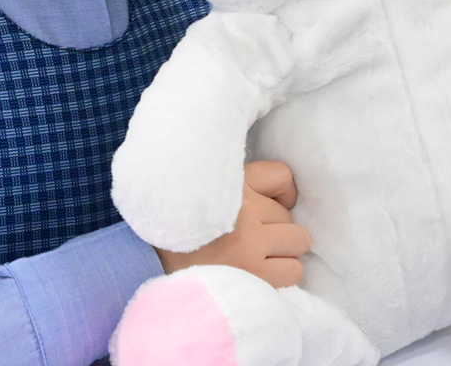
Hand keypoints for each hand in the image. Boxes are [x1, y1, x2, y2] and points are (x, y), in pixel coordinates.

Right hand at [153, 160, 310, 287]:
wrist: (152, 266)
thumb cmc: (181, 229)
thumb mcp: (202, 190)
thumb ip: (234, 183)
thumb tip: (282, 196)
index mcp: (230, 180)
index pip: (282, 175)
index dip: (279, 193)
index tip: (263, 205)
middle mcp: (243, 207)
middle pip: (289, 213)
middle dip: (275, 226)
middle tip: (250, 236)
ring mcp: (251, 241)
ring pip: (298, 241)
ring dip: (281, 250)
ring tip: (256, 256)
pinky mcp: (255, 274)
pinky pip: (293, 270)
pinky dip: (282, 272)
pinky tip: (260, 273)